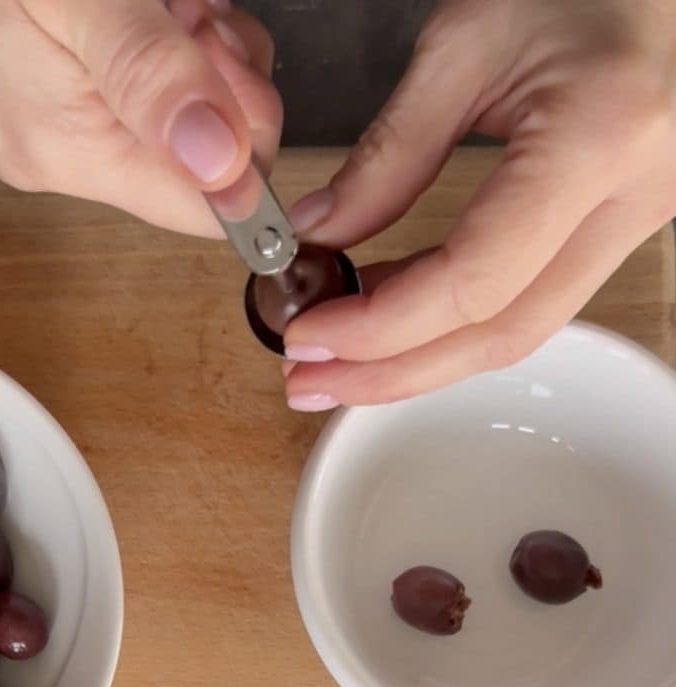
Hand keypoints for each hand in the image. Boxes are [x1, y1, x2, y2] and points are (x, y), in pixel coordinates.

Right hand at [0, 0, 280, 236]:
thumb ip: (150, 74)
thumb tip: (224, 167)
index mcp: (67, 151)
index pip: (201, 211)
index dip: (245, 144)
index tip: (222, 56)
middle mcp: (61, 160)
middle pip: (198, 166)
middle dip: (221, 84)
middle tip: (186, 12)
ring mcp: (52, 132)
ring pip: (179, 124)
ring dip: (199, 56)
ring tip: (159, 2)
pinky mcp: (48, 104)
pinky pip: (142, 97)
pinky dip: (166, 49)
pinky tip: (144, 9)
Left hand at [283, 0, 675, 409]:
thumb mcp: (465, 43)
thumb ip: (389, 153)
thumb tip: (320, 236)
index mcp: (597, 137)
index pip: (474, 282)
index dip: (378, 328)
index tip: (307, 335)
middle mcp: (636, 195)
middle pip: (500, 334)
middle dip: (392, 374)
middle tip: (310, 381)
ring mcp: (641, 218)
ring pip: (519, 329)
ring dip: (419, 359)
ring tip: (336, 361)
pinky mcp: (622, 225)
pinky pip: (530, 298)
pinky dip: (452, 321)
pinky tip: (390, 319)